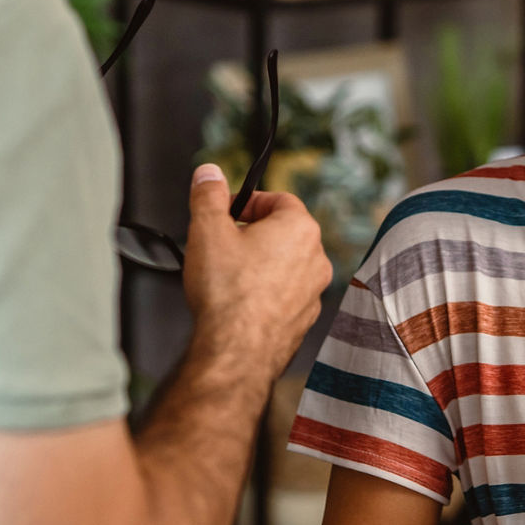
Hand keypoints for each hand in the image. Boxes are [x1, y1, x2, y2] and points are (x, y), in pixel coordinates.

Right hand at [181, 163, 331, 374]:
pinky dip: (267, 292)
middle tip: (224, 242)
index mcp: (300, 228)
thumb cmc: (227, 293)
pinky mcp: (305, 318)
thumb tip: (209, 173)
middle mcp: (316, 258)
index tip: (228, 212)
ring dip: (261, 263)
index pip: (279, 199)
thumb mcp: (207, 230)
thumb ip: (208, 195)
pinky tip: (241, 301)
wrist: (236, 351)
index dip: (250, 201)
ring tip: (229, 274)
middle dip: (254, 232)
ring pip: (286, 265)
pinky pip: (286, 294)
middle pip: (285, 231)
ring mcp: (314, 291)